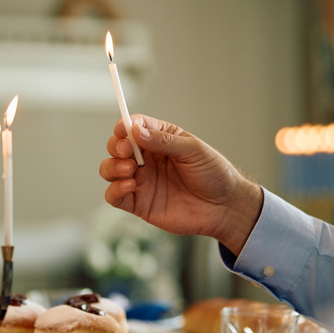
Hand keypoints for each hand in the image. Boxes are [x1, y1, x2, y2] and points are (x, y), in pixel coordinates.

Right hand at [99, 114, 263, 254]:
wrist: (224, 207)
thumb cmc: (214, 174)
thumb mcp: (193, 150)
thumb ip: (164, 141)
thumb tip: (135, 131)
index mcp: (160, 140)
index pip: (134, 127)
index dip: (125, 125)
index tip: (123, 128)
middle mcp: (147, 159)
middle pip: (116, 147)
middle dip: (116, 146)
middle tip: (127, 151)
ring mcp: (142, 181)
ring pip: (109, 169)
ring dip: (112, 167)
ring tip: (130, 170)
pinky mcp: (139, 203)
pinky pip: (114, 196)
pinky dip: (114, 189)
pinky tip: (131, 185)